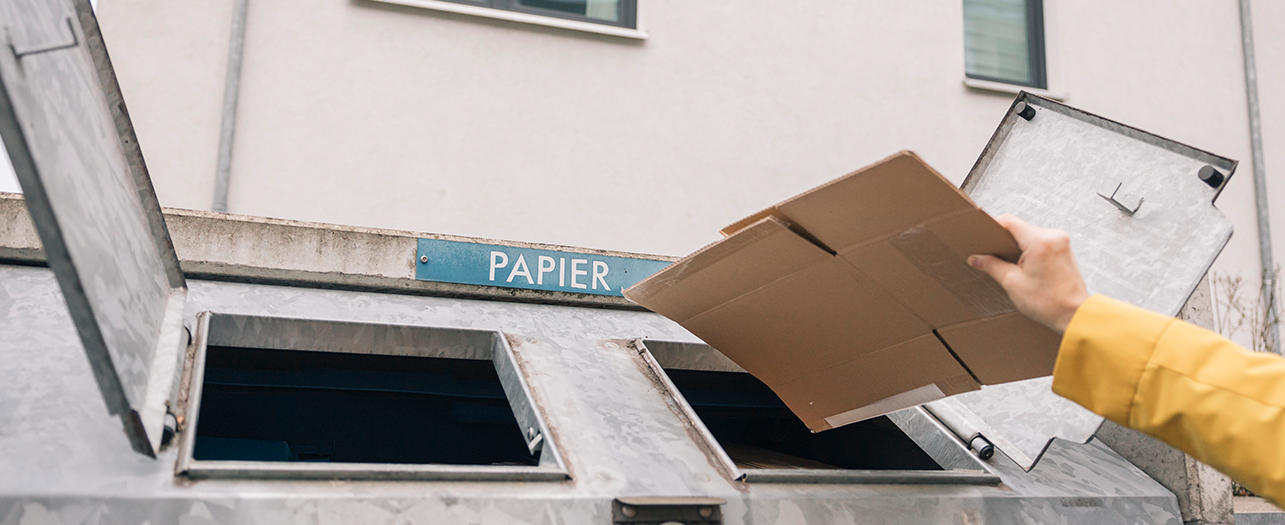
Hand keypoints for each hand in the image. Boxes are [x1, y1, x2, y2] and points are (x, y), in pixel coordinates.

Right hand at [968, 214, 1088, 333]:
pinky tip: (1025, 266)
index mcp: (1039, 241)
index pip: (1009, 221)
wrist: (1075, 314)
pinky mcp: (1064, 248)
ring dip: (1018, 246)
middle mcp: (1053, 236)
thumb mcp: (1012, 283)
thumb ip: (992, 266)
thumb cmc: (1049, 303)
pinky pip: (1041, 241)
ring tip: (1011, 265)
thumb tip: (976, 258)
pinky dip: (1030, 250)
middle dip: (1005, 241)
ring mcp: (1061, 241)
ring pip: (1030, 235)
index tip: (983, 237)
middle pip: (1019, 228)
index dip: (992, 227)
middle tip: (994, 256)